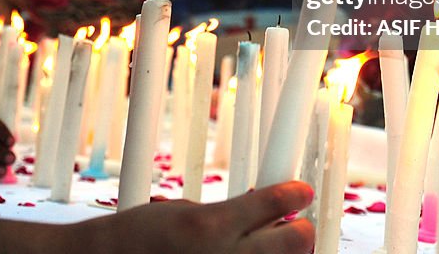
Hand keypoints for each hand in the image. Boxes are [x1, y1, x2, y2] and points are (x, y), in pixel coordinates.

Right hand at [0, 182, 313, 253]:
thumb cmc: (137, 238)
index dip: (294, 193)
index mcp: (211, 225)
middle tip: (296, 225)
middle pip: (296, 242)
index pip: (275, 202)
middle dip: (301, 231)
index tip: (301, 191)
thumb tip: (264, 210)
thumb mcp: (182, 212)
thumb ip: (225, 212)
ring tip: (271, 246)